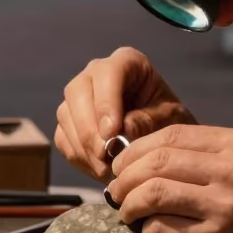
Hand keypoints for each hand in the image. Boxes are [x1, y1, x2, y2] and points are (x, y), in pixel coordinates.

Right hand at [54, 47, 196, 181]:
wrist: (162, 140)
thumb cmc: (170, 121)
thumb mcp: (170, 119)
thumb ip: (148, 122)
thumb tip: (121, 131)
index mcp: (127, 62)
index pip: (108, 73)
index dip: (106, 103)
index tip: (111, 133)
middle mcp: (97, 74)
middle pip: (77, 91)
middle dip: (89, 128)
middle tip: (104, 155)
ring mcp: (79, 97)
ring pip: (66, 115)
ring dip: (84, 147)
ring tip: (107, 170)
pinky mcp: (70, 122)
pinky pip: (63, 138)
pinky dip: (79, 157)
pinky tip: (100, 170)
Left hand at [107, 124, 232, 232]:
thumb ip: (214, 161)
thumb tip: (155, 159)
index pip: (170, 135)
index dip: (137, 149)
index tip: (124, 164)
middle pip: (154, 161)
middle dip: (125, 176)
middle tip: (117, 191)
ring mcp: (223, 208)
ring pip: (151, 193)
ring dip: (129, 205)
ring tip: (128, 214)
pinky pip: (161, 229)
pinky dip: (147, 231)